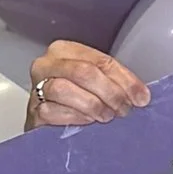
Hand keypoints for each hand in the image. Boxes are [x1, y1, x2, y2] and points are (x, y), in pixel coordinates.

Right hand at [27, 42, 148, 128]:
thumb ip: (115, 82)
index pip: (101, 61)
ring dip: (92, 105)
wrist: (48, 123)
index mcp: (65, 50)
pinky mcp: (32, 111)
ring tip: (106, 116)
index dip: (125, 80)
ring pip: (64, 89)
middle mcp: (46, 65)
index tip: (141, 97)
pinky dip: (75, 117)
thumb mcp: (97, 83)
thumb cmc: (76, 98)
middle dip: (110, 92)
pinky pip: (53, 111)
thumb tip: (140, 96)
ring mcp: (36, 87)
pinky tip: (87, 122)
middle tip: (124, 109)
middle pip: (83, 72)